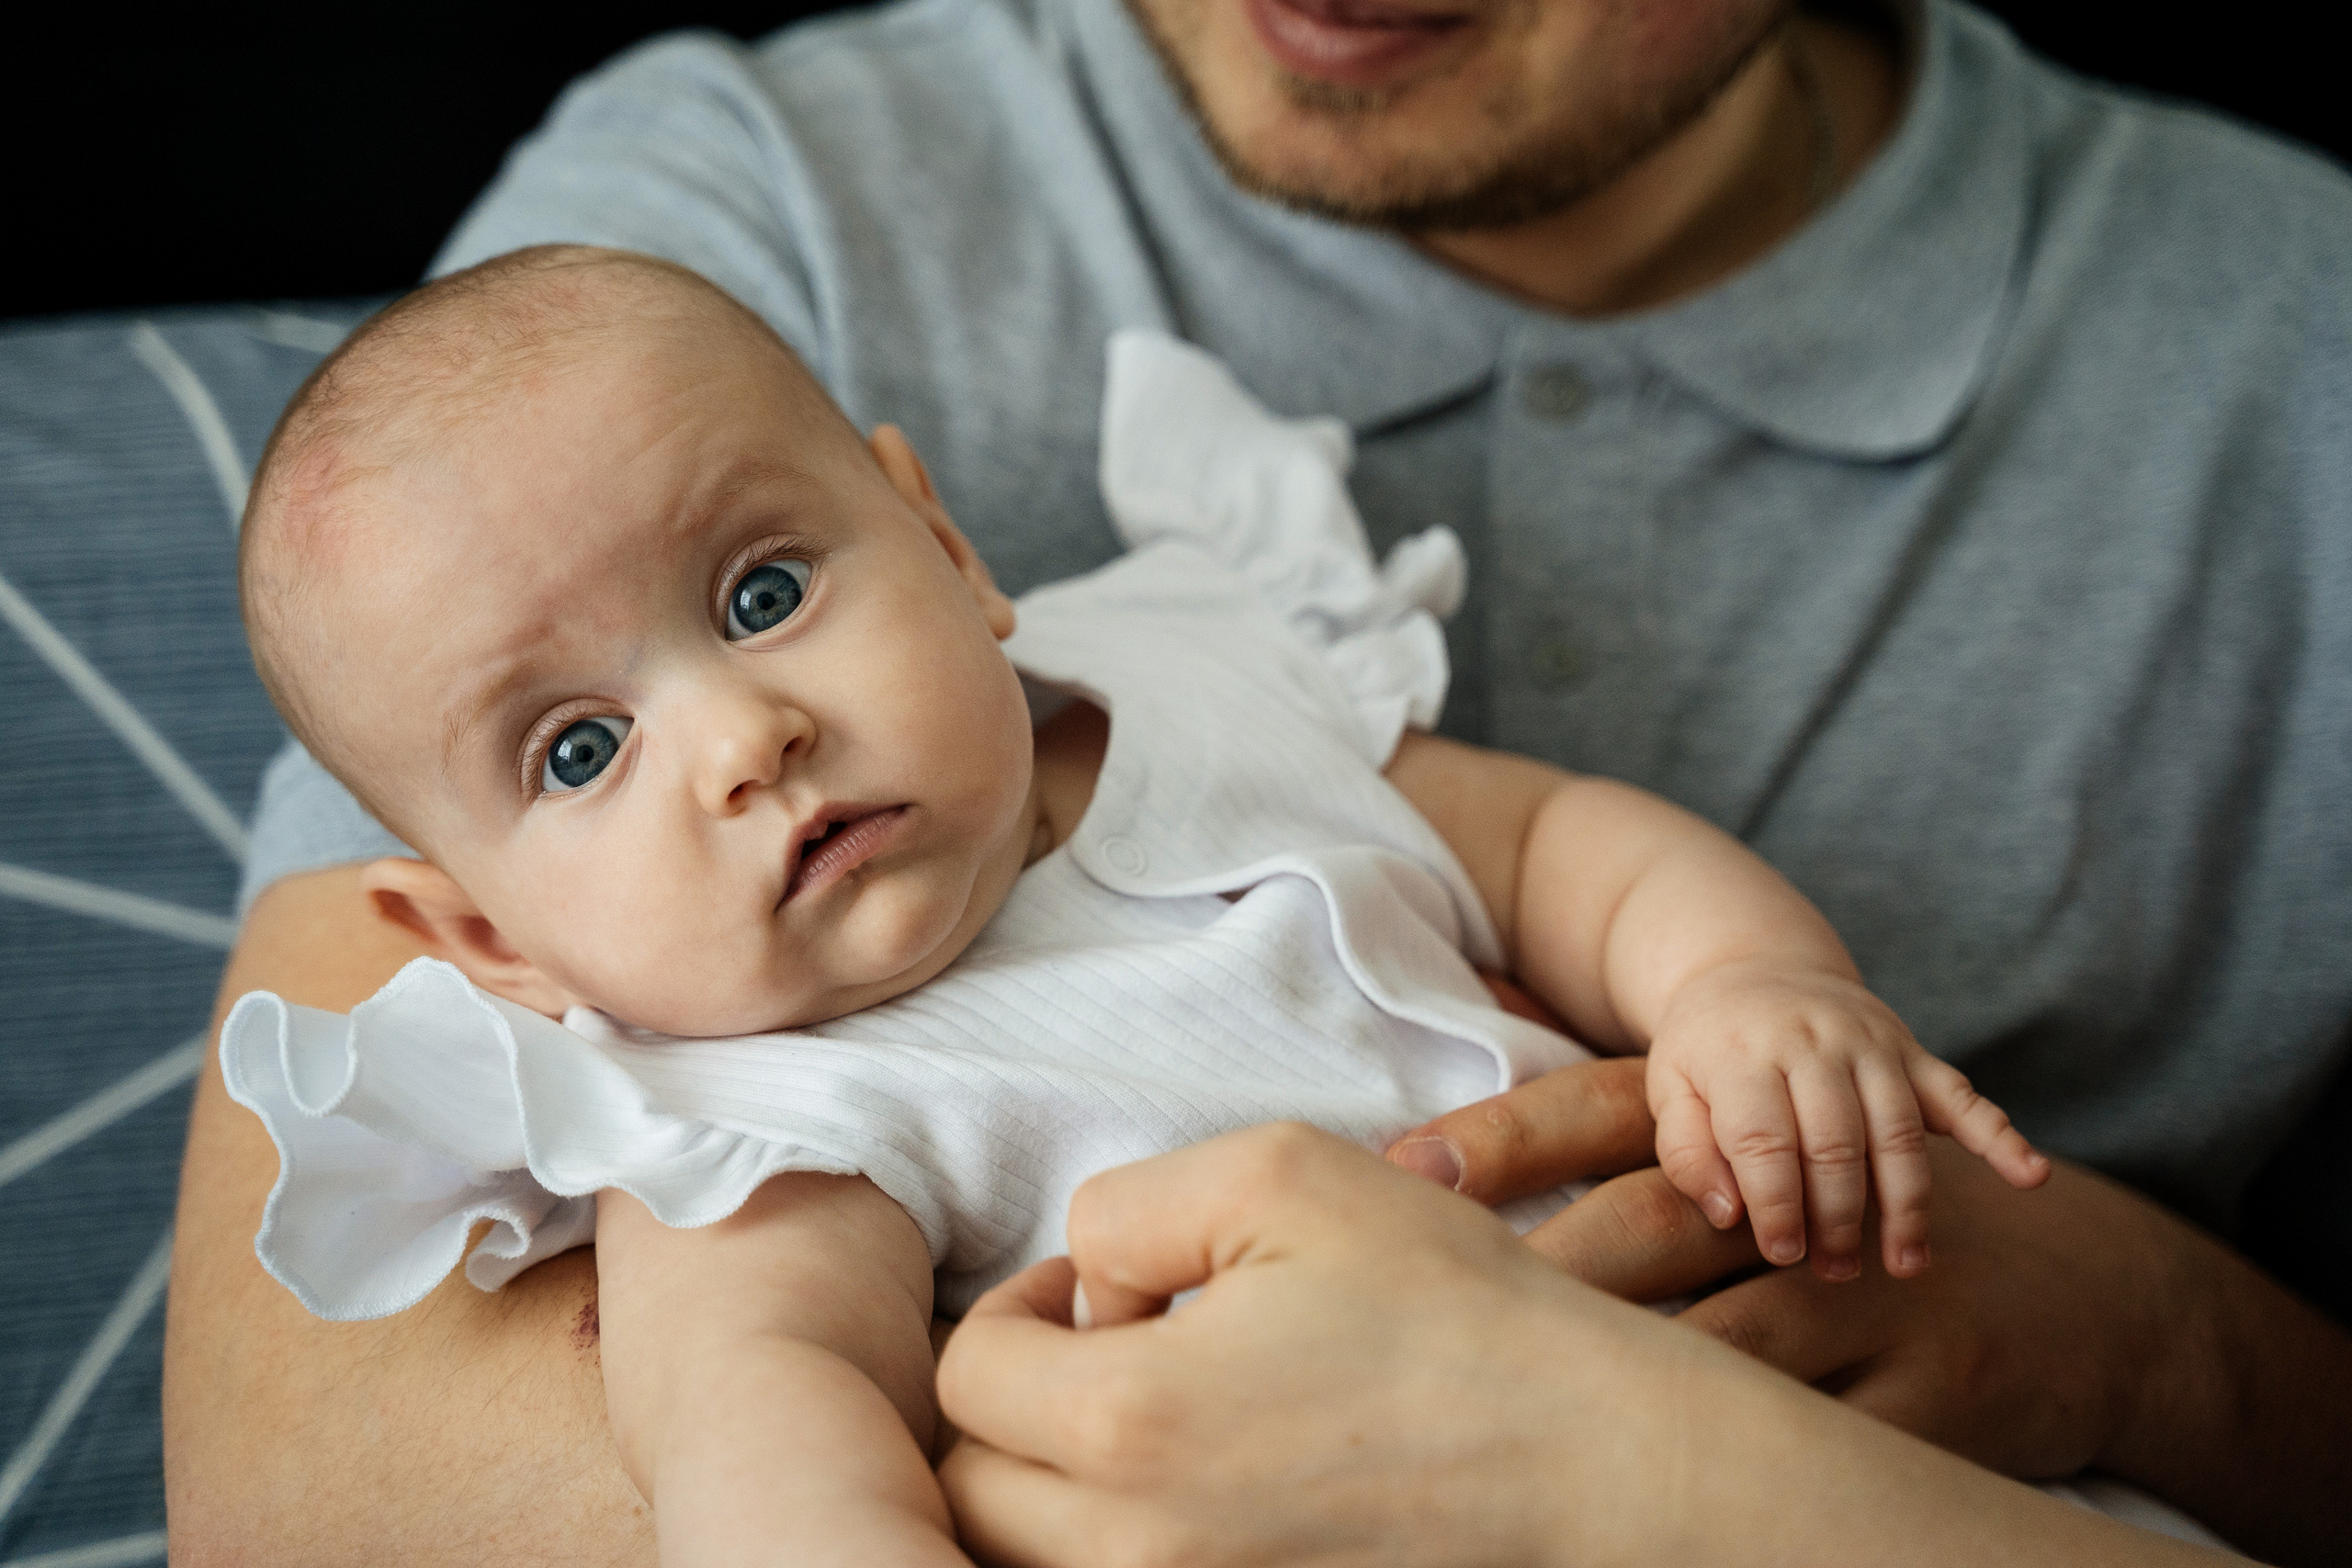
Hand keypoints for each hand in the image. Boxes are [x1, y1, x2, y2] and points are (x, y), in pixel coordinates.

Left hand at [937, 1125, 2233, 1567]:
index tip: (1105, 1282)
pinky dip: (1128, 1535)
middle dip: (1016, 1406)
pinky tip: (1213, 1473)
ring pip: (1034, 1560)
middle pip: (972, 1494)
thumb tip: (1086, 1283)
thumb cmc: (1457, 1312)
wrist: (1601, 1465)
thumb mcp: (1284, 1176)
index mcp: (1126, 1426)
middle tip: (1118, 1344)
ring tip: (1161, 1408)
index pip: (968, 1376)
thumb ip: (1131, 1204)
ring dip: (1055, 1482)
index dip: (1024, 1305)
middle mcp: (1136, 1551)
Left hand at [1389, 1074, 2351, 1566]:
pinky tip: (1657, 1498)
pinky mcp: (1935, 1392)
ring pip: (1734, 1332)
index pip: (1599, 1112)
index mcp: (1747, 1121)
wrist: (2090, 1287)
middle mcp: (1803, 1189)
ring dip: (1634, 1374)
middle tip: (1435, 1322)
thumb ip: (1625, 1124)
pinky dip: (1750, 1463)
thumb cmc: (1858, 1210)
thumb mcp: (1770, 1144)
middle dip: (1544, 1267)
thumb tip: (1452, 1072)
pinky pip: (1826, 1437)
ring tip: (1523, 1420)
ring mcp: (1873, 1292)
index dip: (1501, 1141)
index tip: (1399, 1180)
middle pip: (1654, 1218)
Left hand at [1645, 961, 2046, 1279]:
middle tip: (1836, 1271)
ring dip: (1906, 1204)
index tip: (1783, 1253)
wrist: (1751, 967)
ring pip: (1898, 1131)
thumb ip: (1687, 1148)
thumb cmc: (1707, 1048)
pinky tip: (2030, 1177)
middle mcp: (1812, 1041)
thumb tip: (1730, 1216)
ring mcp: (1870, 1042)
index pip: (1765, 1140)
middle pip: (1837, 1142)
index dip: (1776, 1204)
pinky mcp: (1911, 1050)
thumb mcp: (1671, 1086)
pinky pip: (1962, 1093)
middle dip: (1840, 1216)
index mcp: (1742, 1052)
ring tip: (1904, 1265)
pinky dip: (2000, 1134)